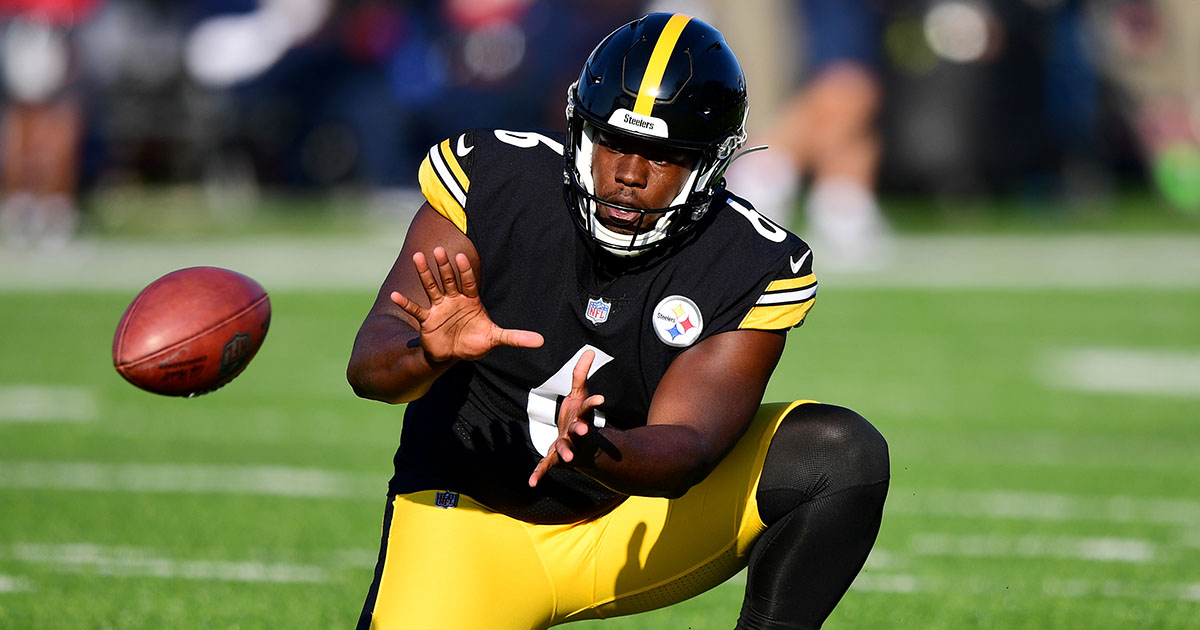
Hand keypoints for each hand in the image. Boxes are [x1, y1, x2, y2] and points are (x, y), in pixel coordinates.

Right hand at [391, 247, 543, 363]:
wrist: (454, 354)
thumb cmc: (475, 342)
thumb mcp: (495, 339)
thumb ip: (515, 337)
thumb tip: (541, 341)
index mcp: (470, 300)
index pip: (468, 283)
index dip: (465, 272)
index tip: (461, 258)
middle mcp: (453, 300)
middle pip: (448, 279)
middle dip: (443, 266)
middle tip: (437, 250)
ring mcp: (439, 308)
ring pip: (431, 287)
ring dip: (425, 273)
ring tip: (417, 257)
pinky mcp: (427, 320)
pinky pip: (415, 309)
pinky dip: (405, 303)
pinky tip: (393, 295)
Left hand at [529, 350, 605, 486]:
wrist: (579, 444)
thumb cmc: (578, 417)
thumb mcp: (579, 394)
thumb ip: (581, 374)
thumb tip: (589, 351)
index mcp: (581, 417)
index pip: (587, 408)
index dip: (593, 403)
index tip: (601, 398)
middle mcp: (575, 433)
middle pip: (578, 431)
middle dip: (580, 432)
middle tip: (583, 430)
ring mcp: (566, 446)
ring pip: (565, 449)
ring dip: (566, 453)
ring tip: (569, 460)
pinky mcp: (555, 457)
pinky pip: (546, 465)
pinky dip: (539, 474)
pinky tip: (531, 483)